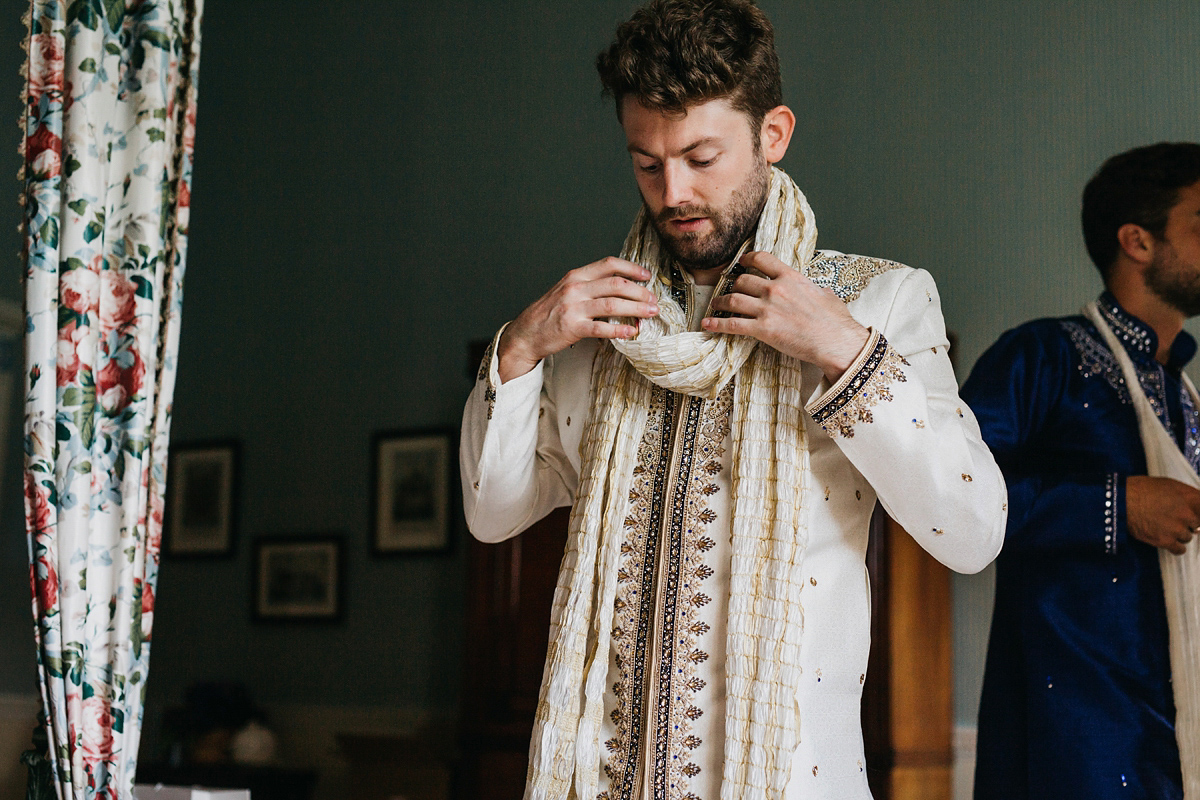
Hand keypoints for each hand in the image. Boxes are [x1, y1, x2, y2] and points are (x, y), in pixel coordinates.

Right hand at [497, 257, 659, 382]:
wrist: (526, 333)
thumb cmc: (549, 313)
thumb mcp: (567, 291)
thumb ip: (590, 286)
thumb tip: (621, 288)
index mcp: (576, 276)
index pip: (609, 265)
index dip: (632, 268)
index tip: (647, 276)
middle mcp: (575, 288)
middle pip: (616, 284)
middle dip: (640, 291)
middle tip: (653, 300)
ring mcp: (573, 307)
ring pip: (612, 304)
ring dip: (636, 308)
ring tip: (650, 313)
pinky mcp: (572, 327)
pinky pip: (601, 328)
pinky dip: (619, 330)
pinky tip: (631, 332)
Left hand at [702, 251, 869, 381]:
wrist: (835, 341)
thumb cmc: (835, 321)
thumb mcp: (826, 295)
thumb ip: (814, 290)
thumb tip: (817, 292)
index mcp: (791, 277)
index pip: (762, 258)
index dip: (747, 259)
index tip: (741, 262)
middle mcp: (775, 289)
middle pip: (743, 280)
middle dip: (733, 284)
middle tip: (728, 288)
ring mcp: (767, 309)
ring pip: (733, 299)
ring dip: (720, 301)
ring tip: (715, 304)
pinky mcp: (762, 329)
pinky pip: (732, 324)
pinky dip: (716, 323)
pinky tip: (707, 324)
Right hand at [1126, 475, 1199, 554]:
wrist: (1121, 500)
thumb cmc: (1142, 489)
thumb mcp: (1169, 484)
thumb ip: (1187, 495)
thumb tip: (1196, 506)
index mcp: (1191, 498)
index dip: (1198, 514)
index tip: (1194, 517)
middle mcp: (1188, 514)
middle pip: (1197, 525)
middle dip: (1187, 523)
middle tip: (1172, 518)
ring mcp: (1177, 529)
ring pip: (1188, 537)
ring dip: (1178, 534)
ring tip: (1163, 526)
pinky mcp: (1165, 541)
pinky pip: (1179, 549)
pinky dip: (1174, 546)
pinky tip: (1166, 539)